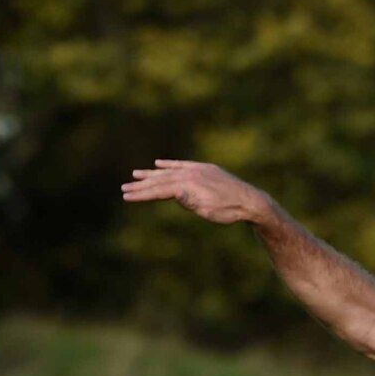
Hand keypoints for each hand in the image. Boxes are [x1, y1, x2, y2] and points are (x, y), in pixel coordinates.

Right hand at [122, 159, 269, 224]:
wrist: (250, 200)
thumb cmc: (228, 211)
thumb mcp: (208, 211)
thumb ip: (189, 201)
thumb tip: (173, 192)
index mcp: (189, 185)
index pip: (159, 190)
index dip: (142, 194)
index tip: (127, 197)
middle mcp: (190, 173)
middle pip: (160, 180)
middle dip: (141, 185)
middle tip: (124, 188)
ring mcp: (197, 169)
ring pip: (169, 172)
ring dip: (151, 174)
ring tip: (135, 174)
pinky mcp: (204, 169)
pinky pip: (182, 165)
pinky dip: (169, 165)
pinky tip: (158, 164)